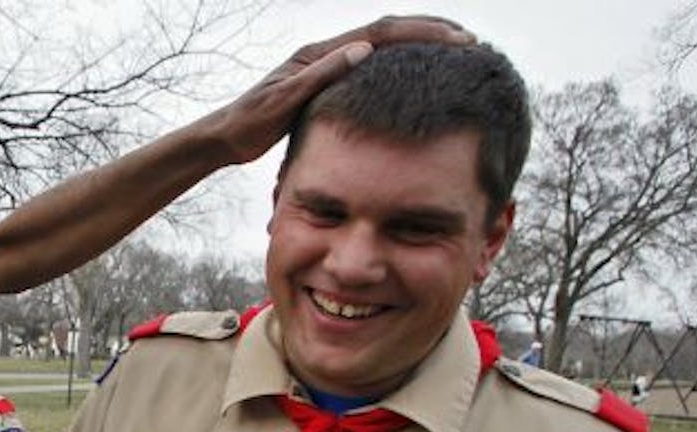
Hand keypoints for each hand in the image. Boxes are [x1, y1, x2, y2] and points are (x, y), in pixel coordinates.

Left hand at [215, 15, 474, 163]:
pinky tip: (414, 79)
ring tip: (454, 50)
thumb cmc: (250, 123)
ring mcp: (325, 66)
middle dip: (430, 30)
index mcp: (319, 54)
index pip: (381, 34)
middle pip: (387, 31)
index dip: (422, 33)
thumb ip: (321, 76)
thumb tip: (363, 50)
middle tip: (470, 39)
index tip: (458, 39)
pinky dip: (398, 65)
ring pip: (382, 46)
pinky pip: (370, 67)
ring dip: (418, 44)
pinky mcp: (324, 82)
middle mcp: (324, 54)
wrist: (226, 136)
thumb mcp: (285, 101)